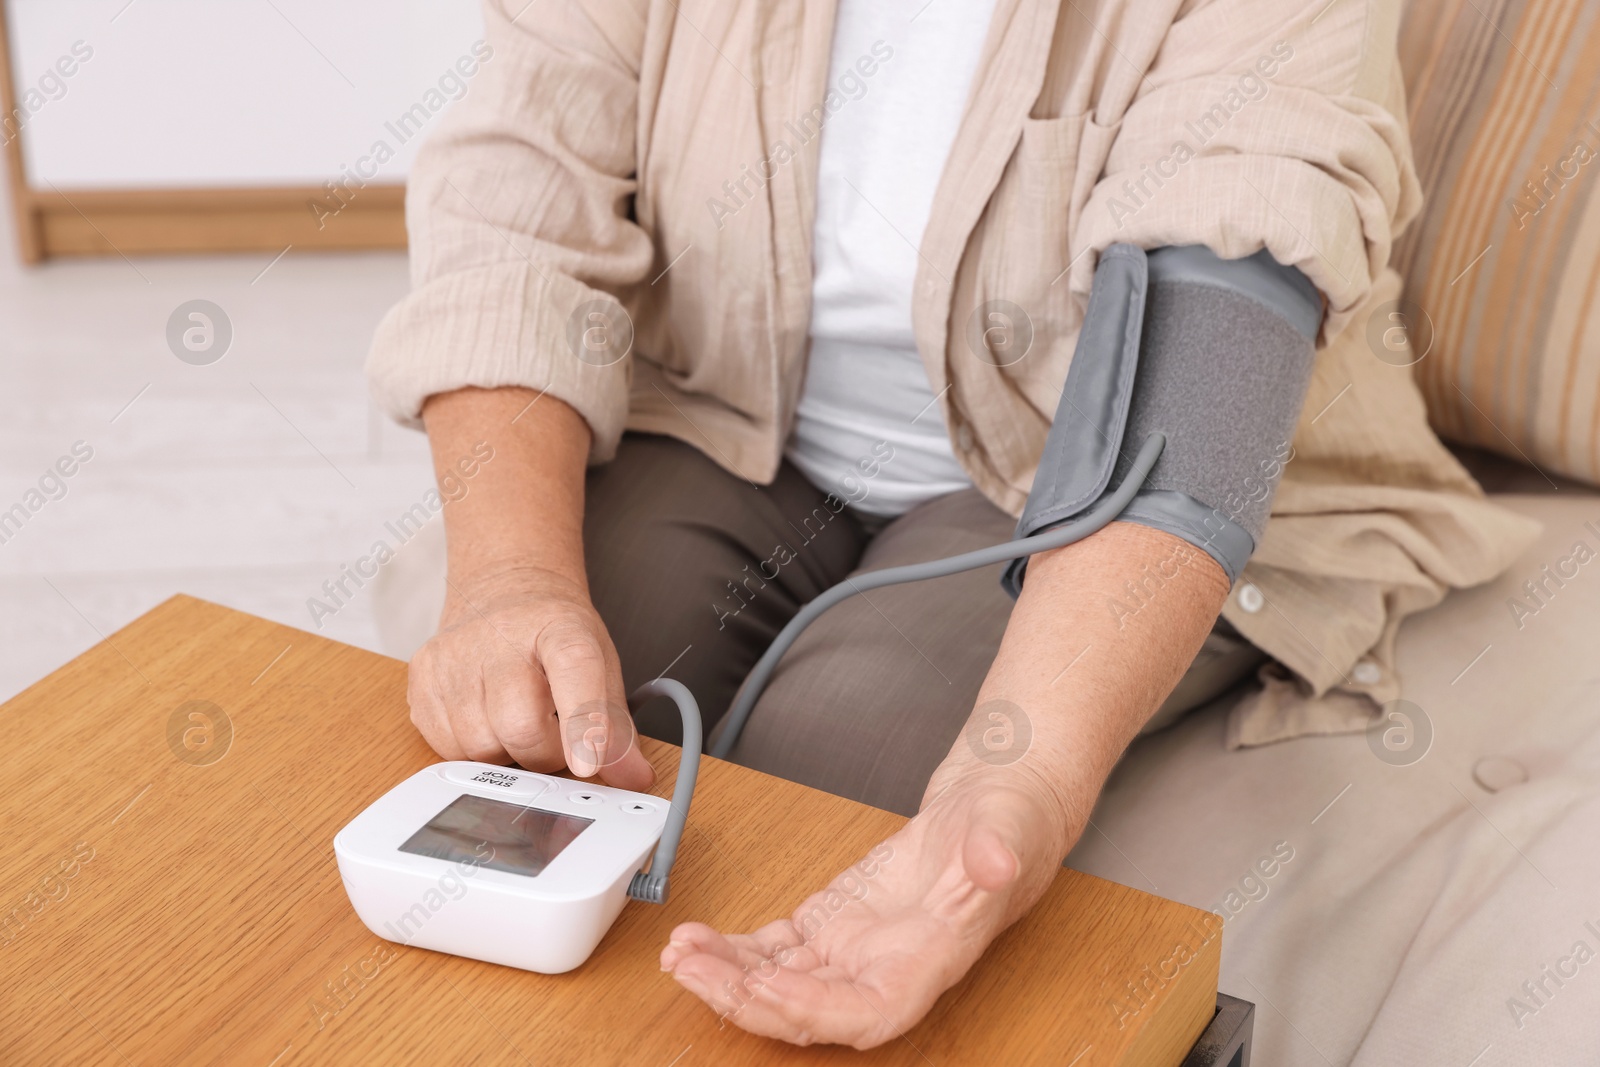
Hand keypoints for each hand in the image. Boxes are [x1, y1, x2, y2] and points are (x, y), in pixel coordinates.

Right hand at [406, 564, 653, 789]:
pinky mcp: (421, 675)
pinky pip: (445, 747)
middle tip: (555, 740)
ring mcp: (455, 655)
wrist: (502, 591)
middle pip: (520, 726)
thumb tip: (633, 777)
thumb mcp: (599, 664)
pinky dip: (471, 751)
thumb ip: (614, 725)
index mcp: (561, 627)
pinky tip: (485, 722)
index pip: (574, 671)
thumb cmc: (552, 633)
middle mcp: (502, 636)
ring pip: (480, 747)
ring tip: (518, 723)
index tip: (588, 764)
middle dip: (544, 755)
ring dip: (506, 756)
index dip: (582, 722)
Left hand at [660, 771, 1076, 1047]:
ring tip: (679, 951)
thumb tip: (995, 862)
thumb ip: (999, 850)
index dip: (812, 1009)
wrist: (991, 816)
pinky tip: (696, 938)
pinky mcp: (831, 926)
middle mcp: (885, 968)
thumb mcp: (1008, 826)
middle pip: (808, 1009)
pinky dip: (734, 950)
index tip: (764, 985)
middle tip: (690, 965)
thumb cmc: (1006, 825)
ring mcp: (853, 951)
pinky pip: (775, 952)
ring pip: (779, 983)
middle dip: (745, 997)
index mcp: (930, 959)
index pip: (867, 1012)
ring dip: (726, 975)